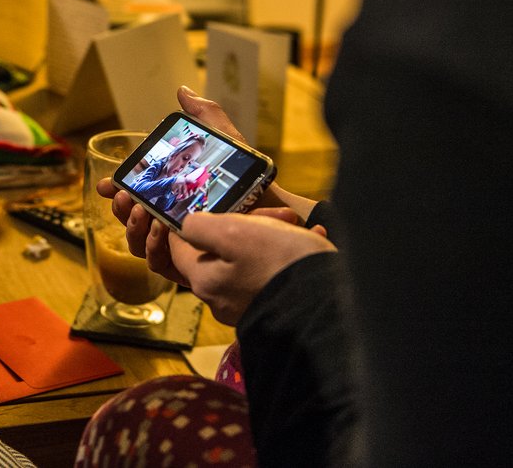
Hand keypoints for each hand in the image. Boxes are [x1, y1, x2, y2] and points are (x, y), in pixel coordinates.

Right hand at [95, 86, 257, 265]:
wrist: (274, 210)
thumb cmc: (249, 180)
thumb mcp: (225, 143)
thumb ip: (205, 117)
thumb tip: (183, 91)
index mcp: (169, 197)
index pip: (132, 196)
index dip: (114, 191)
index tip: (107, 184)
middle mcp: (167, 222)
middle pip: (129, 221)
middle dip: (120, 209)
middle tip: (125, 197)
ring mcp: (176, 246)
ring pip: (137, 244)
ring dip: (133, 228)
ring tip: (144, 212)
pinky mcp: (187, 267)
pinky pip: (159, 264)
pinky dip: (154, 248)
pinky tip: (162, 230)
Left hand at [168, 210, 334, 324]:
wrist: (334, 308)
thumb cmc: (283, 265)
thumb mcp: (236, 233)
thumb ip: (201, 227)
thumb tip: (186, 226)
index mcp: (204, 281)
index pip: (179, 246)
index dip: (193, 220)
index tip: (214, 204)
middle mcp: (220, 299)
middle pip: (216, 251)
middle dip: (242, 224)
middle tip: (273, 213)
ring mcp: (245, 307)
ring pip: (246, 259)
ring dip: (268, 236)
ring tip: (294, 223)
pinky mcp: (271, 308)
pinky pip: (269, 273)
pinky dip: (285, 254)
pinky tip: (309, 238)